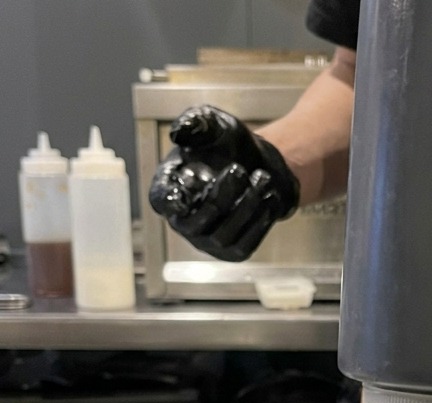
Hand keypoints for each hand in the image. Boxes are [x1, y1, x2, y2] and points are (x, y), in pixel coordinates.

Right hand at [148, 105, 299, 261]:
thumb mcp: (215, 124)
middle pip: (195, 221)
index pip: (161, 200)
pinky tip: (270, 198)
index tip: (180, 199)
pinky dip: (259, 223)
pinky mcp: (234, 251)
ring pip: (223, 235)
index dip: (169, 201)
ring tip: (263, 178)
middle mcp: (184, 220)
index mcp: (170, 187)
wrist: (262, 164)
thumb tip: (180, 131)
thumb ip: (196, 122)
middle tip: (239, 170)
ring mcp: (208, 240)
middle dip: (220, 196)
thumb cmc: (231, 146)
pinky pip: (245, 244)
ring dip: (246, 206)